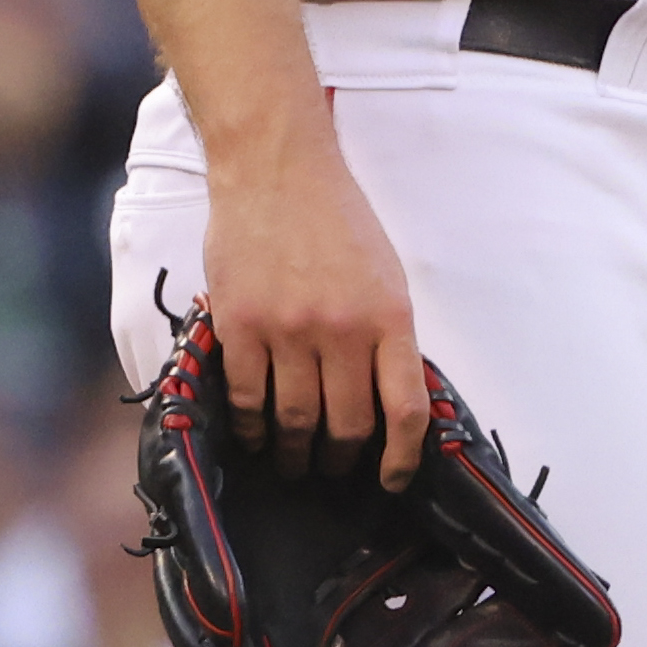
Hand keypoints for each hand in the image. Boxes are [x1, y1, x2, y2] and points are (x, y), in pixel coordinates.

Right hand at [201, 115, 424, 484]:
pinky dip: (251, 427)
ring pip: (296, 420)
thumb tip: (386, 397)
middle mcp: (343, 330)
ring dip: (295, 452)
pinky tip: (254, 434)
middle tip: (334, 468)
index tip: (392, 478)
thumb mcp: (385, 273)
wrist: (276, 168)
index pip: (405, 410)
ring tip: (293, 461)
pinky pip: (248, 398)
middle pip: (348, 425)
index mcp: (390, 317)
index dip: (401, 458)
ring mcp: (289, 330)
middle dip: (342, 459)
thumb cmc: (334, 217)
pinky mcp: (241, 326)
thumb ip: (387, 334)